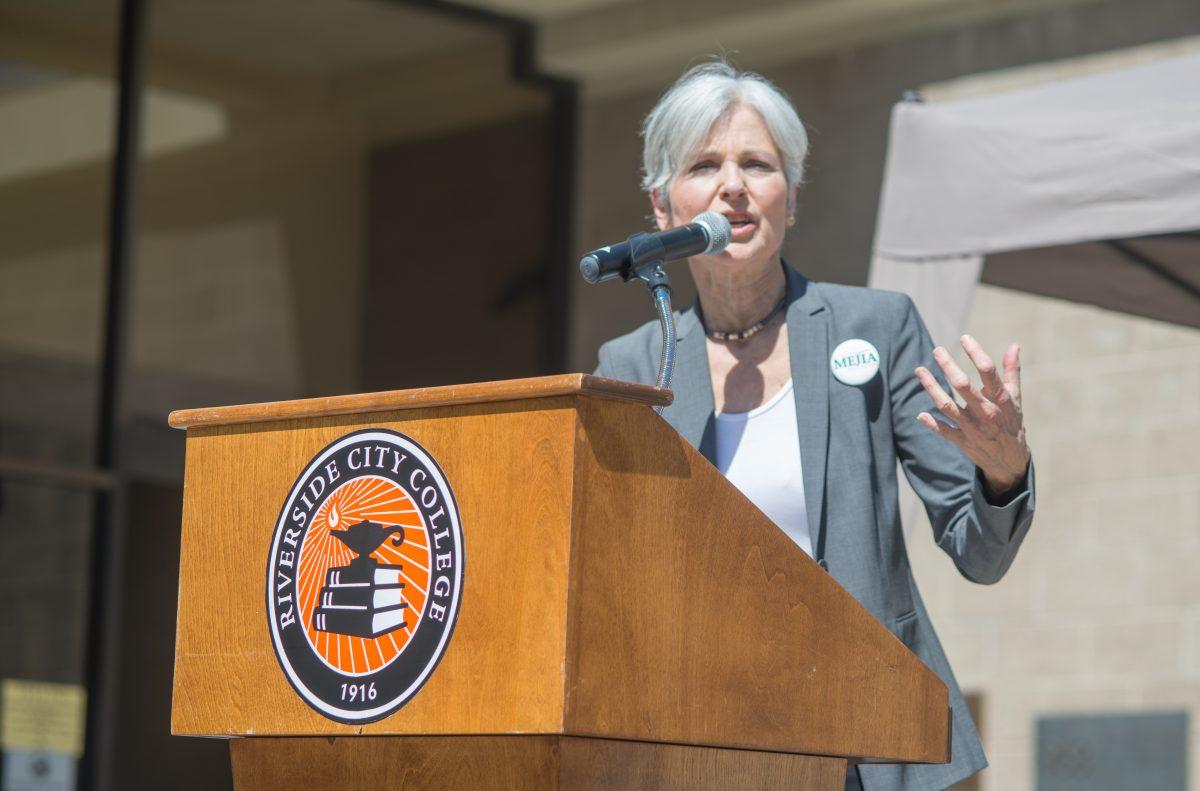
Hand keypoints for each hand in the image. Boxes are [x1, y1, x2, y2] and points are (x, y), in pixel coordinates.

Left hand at [914, 335, 1030, 498]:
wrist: (1010, 461)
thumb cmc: (1011, 422)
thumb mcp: (1015, 397)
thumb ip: (1012, 371)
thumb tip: (1013, 345)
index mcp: (1001, 400)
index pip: (988, 371)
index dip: (975, 352)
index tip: (964, 338)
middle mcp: (986, 413)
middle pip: (962, 386)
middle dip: (948, 366)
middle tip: (937, 350)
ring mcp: (973, 428)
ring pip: (947, 405)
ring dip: (931, 387)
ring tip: (919, 370)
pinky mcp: (963, 442)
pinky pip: (944, 431)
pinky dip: (932, 423)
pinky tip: (920, 414)